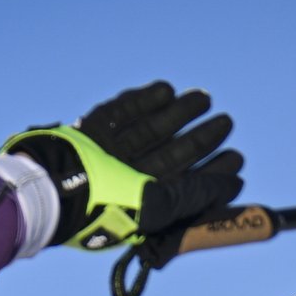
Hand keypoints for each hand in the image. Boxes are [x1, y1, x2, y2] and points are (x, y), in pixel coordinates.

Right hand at [2, 82, 244, 263]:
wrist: (57, 187)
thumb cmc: (110, 205)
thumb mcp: (162, 205)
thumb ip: (197, 194)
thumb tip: (234, 183)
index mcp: (142, 204)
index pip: (185, 186)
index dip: (213, 173)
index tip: (237, 160)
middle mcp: (127, 179)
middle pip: (171, 154)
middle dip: (201, 139)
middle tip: (227, 123)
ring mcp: (108, 153)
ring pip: (150, 129)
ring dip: (178, 114)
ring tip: (205, 99)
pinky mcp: (92, 130)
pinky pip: (121, 112)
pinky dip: (144, 100)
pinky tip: (167, 90)